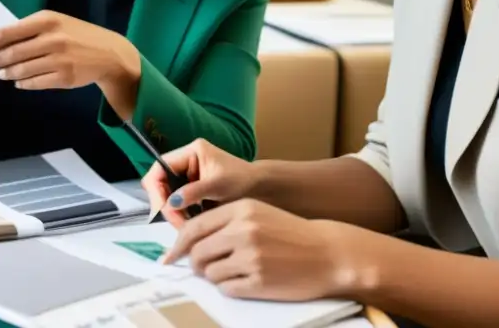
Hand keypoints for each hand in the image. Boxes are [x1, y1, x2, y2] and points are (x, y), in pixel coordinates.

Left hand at [0, 10, 141, 111]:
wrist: (110, 54)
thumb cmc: (78, 35)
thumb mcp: (57, 23)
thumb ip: (30, 29)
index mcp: (47, 20)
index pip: (8, 31)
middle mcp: (52, 39)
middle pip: (12, 52)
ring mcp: (58, 60)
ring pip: (21, 70)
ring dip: (6, 73)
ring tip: (0, 72)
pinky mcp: (63, 78)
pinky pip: (33, 83)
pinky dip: (22, 82)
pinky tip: (18, 80)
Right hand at [142, 139, 255, 226]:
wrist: (262, 190)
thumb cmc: (244, 182)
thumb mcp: (219, 185)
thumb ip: (194, 192)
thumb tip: (170, 203)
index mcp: (191, 152)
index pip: (160, 167)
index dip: (157, 189)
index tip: (164, 209)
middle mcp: (186, 162)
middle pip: (160, 182)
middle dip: (164, 204)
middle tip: (177, 224)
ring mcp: (187, 176)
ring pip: (166, 195)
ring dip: (171, 212)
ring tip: (185, 227)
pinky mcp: (191, 191)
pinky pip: (176, 203)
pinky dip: (179, 215)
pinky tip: (189, 225)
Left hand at [161, 198, 355, 301]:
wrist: (328, 253)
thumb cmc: (291, 233)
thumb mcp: (257, 213)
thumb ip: (225, 221)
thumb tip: (189, 241)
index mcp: (240, 210)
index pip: (194, 227)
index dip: (178, 244)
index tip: (170, 256)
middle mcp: (243, 231)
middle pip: (197, 252)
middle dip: (196, 263)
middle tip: (204, 267)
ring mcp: (251, 257)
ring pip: (209, 272)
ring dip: (214, 275)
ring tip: (232, 271)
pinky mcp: (259, 282)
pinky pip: (226, 289)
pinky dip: (229, 287)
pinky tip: (244, 280)